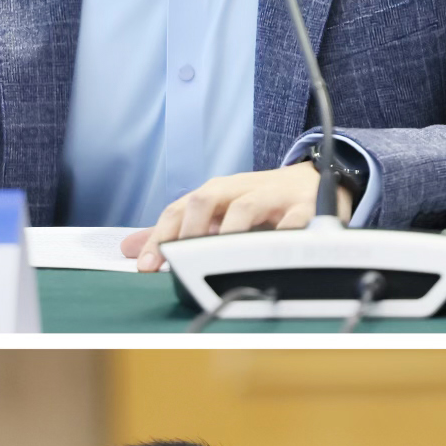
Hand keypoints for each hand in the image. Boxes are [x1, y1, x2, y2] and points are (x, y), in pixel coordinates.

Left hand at [125, 161, 323, 271]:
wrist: (314, 179)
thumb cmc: (259, 200)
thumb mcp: (218, 211)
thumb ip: (176, 231)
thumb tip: (131, 249)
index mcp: (215, 192)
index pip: (179, 209)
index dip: (160, 236)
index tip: (148, 267)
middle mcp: (239, 190)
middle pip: (206, 200)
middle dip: (189, 230)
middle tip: (181, 260)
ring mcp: (272, 197)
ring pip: (245, 208)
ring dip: (228, 233)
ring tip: (218, 259)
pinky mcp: (305, 206)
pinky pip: (293, 221)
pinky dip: (282, 235)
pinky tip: (272, 253)